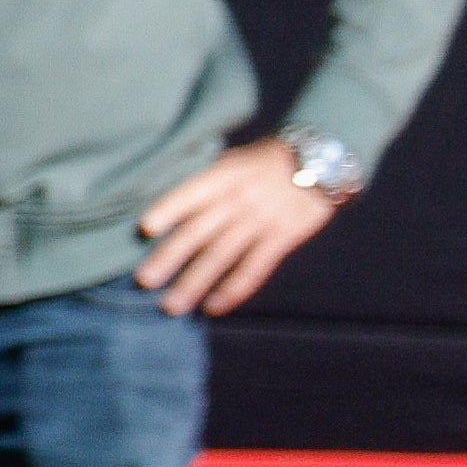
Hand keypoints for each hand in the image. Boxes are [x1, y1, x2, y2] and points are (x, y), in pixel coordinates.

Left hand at [133, 137, 342, 316]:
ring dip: (194, 283)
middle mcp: (239, 199)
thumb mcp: (235, 159)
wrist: (322, 161)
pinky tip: (213, 307)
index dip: (167, 210)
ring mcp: (261, 221)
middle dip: (169, 257)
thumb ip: (207, 180)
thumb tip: (170, 205)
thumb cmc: (268, 160)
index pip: (191, 193)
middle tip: (145, 280)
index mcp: (224, 176)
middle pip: (199, 231)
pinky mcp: (282, 239)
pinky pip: (253, 269)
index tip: (144, 229)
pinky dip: (233, 290)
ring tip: (172, 305)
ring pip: (221, 256)